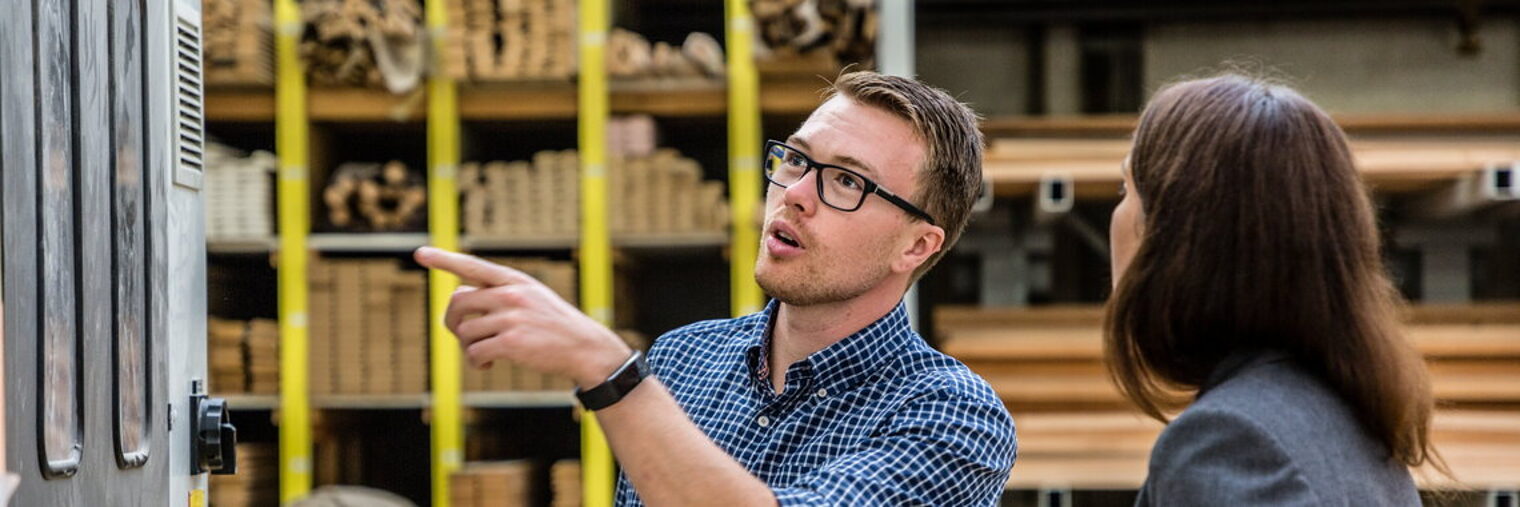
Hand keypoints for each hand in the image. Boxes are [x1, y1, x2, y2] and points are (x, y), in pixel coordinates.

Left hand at [413, 246, 631, 387]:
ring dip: (469, 348)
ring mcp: (512, 318)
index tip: (420, 253)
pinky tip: (489, 364)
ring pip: (465, 332)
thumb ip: (499, 294)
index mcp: (515, 281)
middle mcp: (511, 295)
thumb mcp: (532, 297)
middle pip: (458, 302)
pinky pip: (475, 352)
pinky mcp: (512, 343)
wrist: (583, 347)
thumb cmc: (553, 324)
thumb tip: (458, 299)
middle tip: (459, 334)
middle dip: (451, 322)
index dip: (444, 260)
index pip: (473, 266)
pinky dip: (477, 361)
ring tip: (485, 354)